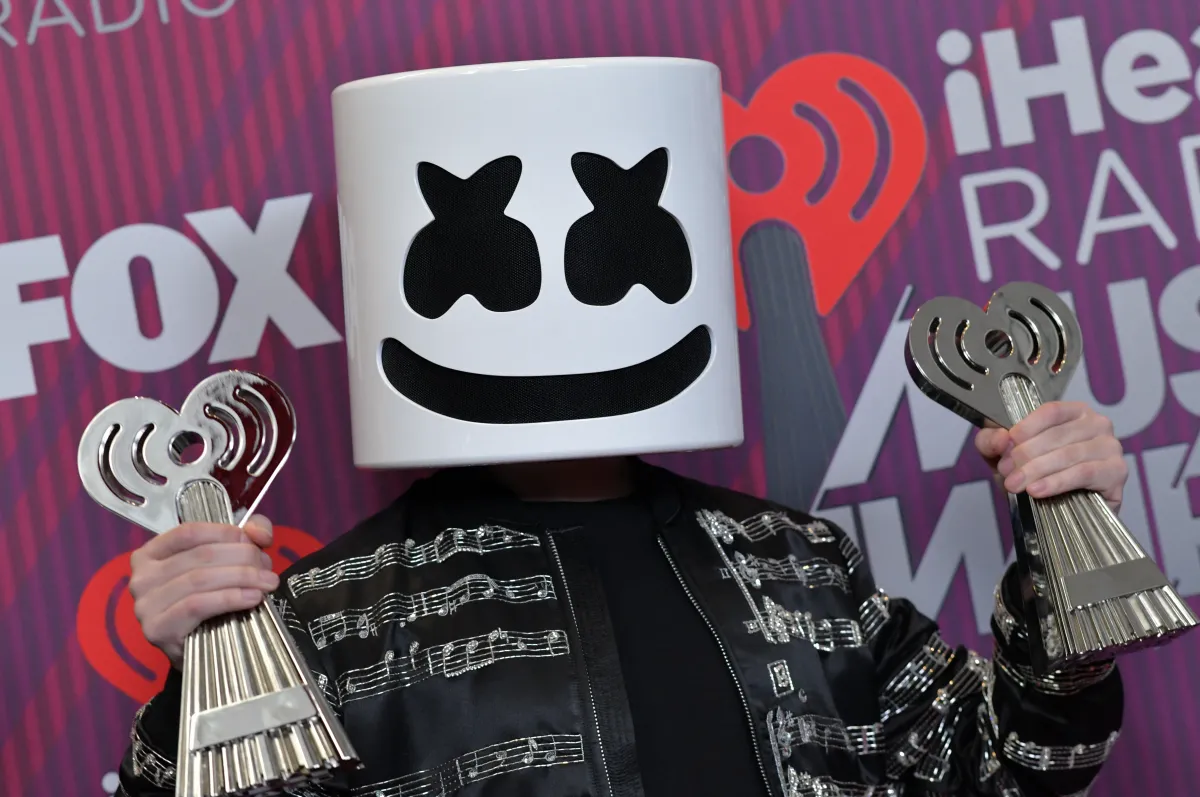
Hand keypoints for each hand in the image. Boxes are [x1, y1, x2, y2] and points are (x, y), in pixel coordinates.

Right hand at [129, 515, 278, 668]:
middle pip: (200, 555)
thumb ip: (246, 537)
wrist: (201, 652)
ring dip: (242, 578)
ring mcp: (145, 604)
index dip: (227, 533)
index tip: (258, 543)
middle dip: (243, 558)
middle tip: (268, 570)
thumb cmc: (211, 600)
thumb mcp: (227, 562)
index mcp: (152, 553)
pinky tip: (252, 598)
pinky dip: (230, 598)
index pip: (190, 532)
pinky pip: (197, 605)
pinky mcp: (157, 628)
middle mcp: (141, 576)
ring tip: (267, 584)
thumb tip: (260, 533)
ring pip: (200, 579)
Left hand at [974, 401, 1126, 511]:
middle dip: (1026, 455)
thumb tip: (1000, 438)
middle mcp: (1097, 424)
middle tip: (1007, 472)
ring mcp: (1110, 447)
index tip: (1006, 444)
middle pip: (1057, 435)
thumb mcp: (1003, 453)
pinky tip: (1037, 491)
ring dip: (1037, 470)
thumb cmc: (1033, 472)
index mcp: (1074, 412)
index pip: (1051, 412)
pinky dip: (1057, 482)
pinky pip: (1084, 473)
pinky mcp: (1116, 473)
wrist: (1058, 508)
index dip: (1027, 427)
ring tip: (1016, 484)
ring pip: (1069, 455)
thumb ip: (992, 441)